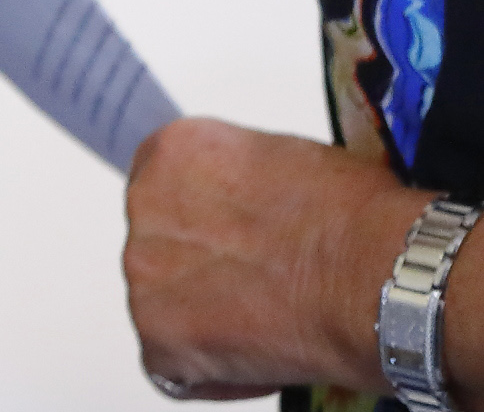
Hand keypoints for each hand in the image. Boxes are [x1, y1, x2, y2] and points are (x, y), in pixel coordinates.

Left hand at [127, 114, 418, 397]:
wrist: (381, 277)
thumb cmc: (358, 222)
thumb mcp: (286, 161)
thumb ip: (243, 183)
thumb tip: (251, 209)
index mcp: (173, 153)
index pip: (167, 195)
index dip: (208, 227)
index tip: (234, 245)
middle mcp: (145, 205)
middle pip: (162, 250)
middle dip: (205, 273)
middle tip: (260, 288)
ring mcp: (144, 271)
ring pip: (165, 306)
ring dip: (208, 318)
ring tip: (273, 320)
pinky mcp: (158, 333)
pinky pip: (173, 367)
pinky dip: (213, 372)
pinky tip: (263, 356)